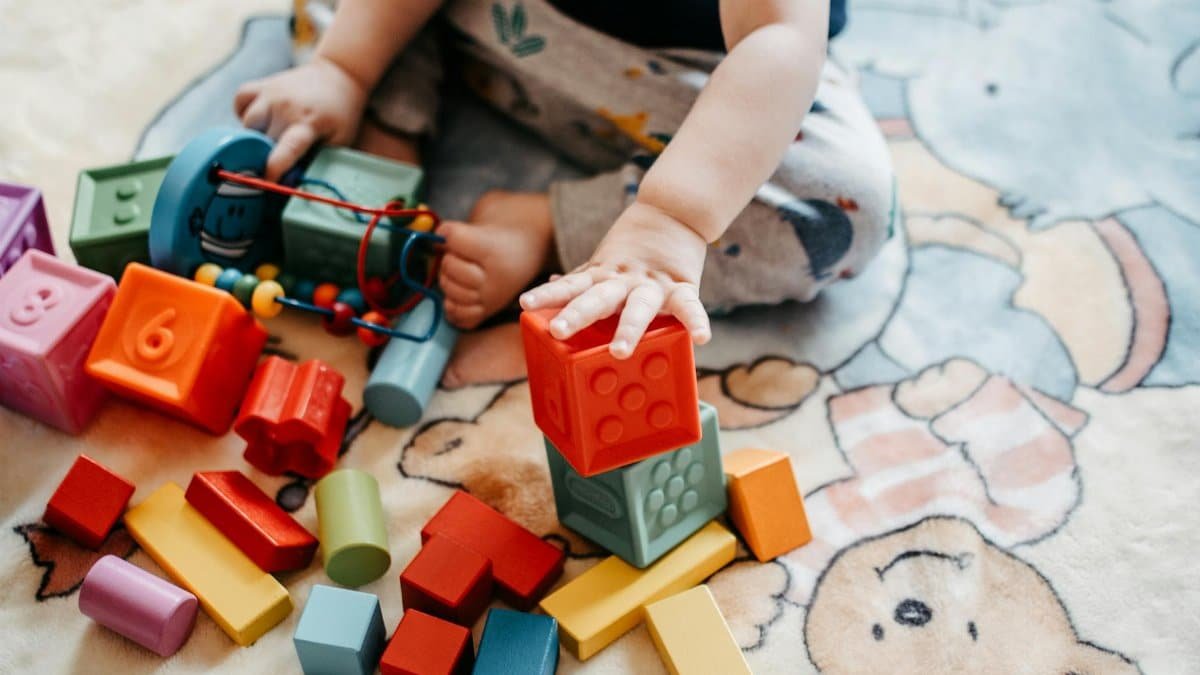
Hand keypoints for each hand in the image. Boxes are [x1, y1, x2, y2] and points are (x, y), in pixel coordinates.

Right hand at [234, 57, 367, 179]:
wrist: (339, 74)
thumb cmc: (340, 114)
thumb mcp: (338, 141)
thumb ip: (315, 160)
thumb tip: (288, 182)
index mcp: (309, 123)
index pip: (287, 149)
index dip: (274, 168)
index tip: (267, 182)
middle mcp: (286, 106)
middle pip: (262, 140)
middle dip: (266, 155)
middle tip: (278, 159)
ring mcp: (271, 93)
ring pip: (247, 123)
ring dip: (254, 135)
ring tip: (272, 138)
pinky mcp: (262, 84)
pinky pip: (240, 100)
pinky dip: (243, 112)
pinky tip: (260, 119)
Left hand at [519, 201, 710, 358]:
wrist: (675, 211)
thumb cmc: (637, 244)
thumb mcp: (605, 260)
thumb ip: (583, 276)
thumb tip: (555, 283)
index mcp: (603, 275)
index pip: (571, 286)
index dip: (548, 295)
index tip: (526, 305)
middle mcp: (624, 281)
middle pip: (597, 298)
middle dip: (578, 314)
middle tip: (558, 330)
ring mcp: (652, 284)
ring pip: (638, 307)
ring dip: (628, 327)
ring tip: (620, 351)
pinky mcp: (682, 286)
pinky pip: (689, 307)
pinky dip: (696, 321)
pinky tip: (702, 338)